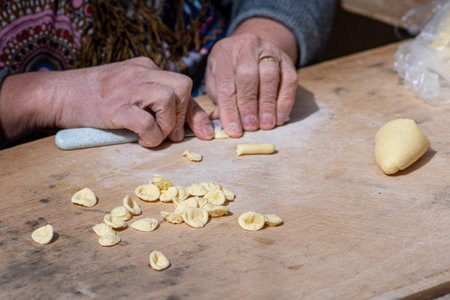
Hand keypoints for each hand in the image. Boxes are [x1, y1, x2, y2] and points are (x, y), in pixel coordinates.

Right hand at [0, 57, 212, 146]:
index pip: (182, 87)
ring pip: (169, 99)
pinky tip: (142, 140)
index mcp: (146, 68)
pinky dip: (151, 135)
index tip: (204, 132)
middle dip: (184, 114)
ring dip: (167, 124)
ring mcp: (128, 87)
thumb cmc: (94, 98)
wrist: (57, 95)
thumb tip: (180, 126)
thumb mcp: (128, 91)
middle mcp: (140, 72)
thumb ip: (152, 100)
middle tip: (171, 134)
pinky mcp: (116, 106)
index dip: (195, 112)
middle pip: (183, 85)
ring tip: (154, 136)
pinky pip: (147, 121)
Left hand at [205, 30, 297, 136]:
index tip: (234, 130)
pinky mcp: (286, 60)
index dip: (229, 110)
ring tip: (266, 125)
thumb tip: (219, 125)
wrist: (252, 51)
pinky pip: (289, 80)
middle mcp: (246, 46)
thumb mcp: (217, 83)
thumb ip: (219, 103)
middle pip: (247, 76)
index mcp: (224, 52)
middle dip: (249, 105)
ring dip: (268, 104)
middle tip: (251, 127)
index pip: (226, 84)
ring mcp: (268, 50)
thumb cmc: (230, 73)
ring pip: (270, 75)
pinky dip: (285, 101)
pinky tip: (279, 118)